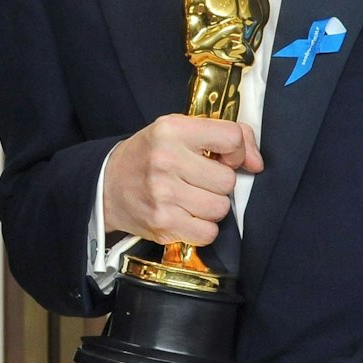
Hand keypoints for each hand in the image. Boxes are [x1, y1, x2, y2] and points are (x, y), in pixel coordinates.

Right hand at [102, 115, 260, 244]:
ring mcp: (163, 195)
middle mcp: (166, 160)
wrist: (105, 185)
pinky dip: (203, 227)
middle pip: (227, 180)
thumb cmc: (147, 156)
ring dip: (211, 206)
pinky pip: (209, 232)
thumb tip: (257, 163)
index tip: (226, 158)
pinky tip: (186, 215)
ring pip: (221, 208)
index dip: (238, 151)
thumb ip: (220, 135)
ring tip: (191, 197)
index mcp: (171, 130)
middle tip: (199, 179)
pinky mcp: (163, 223)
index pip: (231, 138)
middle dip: (219, 182)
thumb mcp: (177, 130)